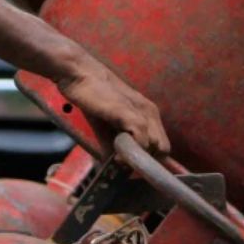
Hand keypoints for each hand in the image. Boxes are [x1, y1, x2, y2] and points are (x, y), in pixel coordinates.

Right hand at [56, 56, 170, 155]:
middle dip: (145, 161)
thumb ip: (114, 146)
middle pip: (162, 150)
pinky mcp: (131, 114)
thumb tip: (117, 169)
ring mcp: (143, 114)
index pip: (161, 146)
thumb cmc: (93, 99)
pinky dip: (132, 152)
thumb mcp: (106, 126)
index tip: (132, 166)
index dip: (148, 160)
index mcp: (149, 115)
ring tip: (118, 158)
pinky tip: (116, 153)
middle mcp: (151, 114)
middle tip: (124, 163)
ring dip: (138, 158)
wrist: (81, 74)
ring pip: (156, 148)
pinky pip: (142, 141)